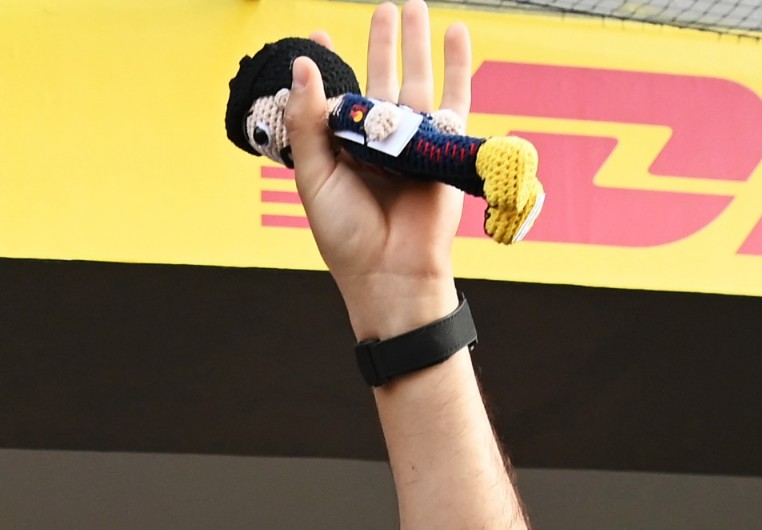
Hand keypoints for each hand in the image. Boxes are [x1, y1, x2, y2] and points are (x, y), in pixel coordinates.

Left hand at [285, 1, 469, 338]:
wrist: (391, 272)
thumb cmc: (347, 236)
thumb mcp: (315, 177)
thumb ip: (307, 122)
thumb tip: (303, 65)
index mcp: (343, 150)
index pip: (335, 99)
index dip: (327, 67)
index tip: (318, 37)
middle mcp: (378, 143)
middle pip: (379, 79)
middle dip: (381, 43)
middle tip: (382, 8)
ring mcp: (412, 144)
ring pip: (415, 81)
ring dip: (415, 44)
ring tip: (412, 7)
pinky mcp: (442, 149)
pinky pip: (454, 99)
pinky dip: (458, 65)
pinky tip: (457, 34)